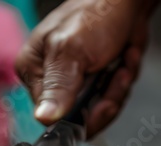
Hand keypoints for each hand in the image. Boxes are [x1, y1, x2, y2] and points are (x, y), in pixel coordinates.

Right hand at [15, 0, 151, 136]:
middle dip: (106, 100)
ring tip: (123, 64)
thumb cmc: (95, 13)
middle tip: (118, 77)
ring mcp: (75, 81)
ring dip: (119, 88)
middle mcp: (51, 80)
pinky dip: (125, 79)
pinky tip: (127, 58)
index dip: (82, 117)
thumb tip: (44, 117)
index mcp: (34, 72)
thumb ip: (58, 86)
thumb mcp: (71, 51)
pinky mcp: (96, 79)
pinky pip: (112, 97)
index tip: (104, 104)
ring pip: (99, 109)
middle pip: (79, 117)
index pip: (53, 118)